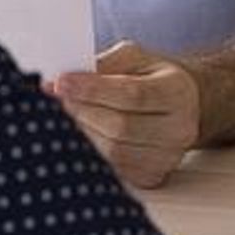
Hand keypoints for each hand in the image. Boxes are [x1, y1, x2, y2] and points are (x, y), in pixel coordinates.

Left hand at [52, 41, 201, 188]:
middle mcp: (179, 128)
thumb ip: (104, 65)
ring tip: (62, 115)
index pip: (133, 94)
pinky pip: (114, 168)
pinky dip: (90, 151)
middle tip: (52, 98)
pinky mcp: (153, 176)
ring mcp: (168, 157)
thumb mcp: (134, 58)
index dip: (93, 90)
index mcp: (177, 92)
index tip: (61, 83)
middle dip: (80, 111)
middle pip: (121, 127)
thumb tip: (63, 81)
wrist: (182, 106)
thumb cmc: (153, 79)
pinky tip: (80, 134)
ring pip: (113, 151)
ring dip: (81, 132)